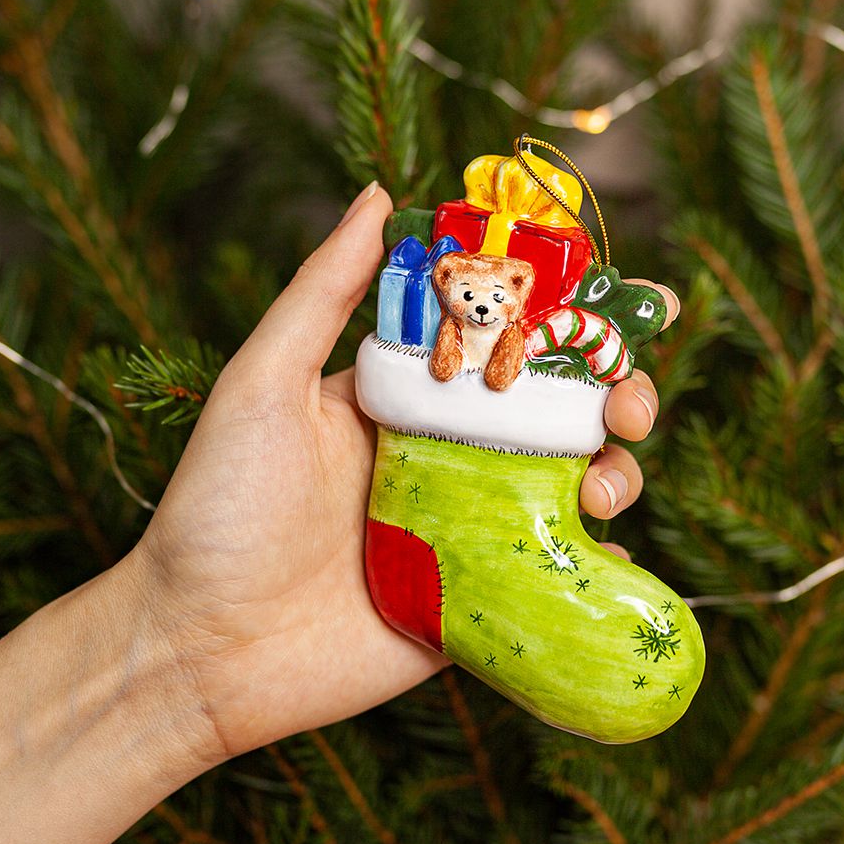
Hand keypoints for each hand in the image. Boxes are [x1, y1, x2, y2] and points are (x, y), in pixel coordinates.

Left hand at [136, 183, 678, 759]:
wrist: (202, 648)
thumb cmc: (220, 507)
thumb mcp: (265, 383)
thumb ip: (325, 292)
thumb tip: (381, 195)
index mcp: (411, 395)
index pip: (509, 341)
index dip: (578, 318)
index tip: (641, 301)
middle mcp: (450, 455)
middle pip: (562, 412)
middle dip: (618, 397)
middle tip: (629, 406)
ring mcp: (471, 529)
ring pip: (573, 488)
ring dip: (614, 477)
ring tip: (600, 488)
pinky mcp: (478, 601)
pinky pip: (559, 578)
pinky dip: (602, 571)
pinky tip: (615, 565)